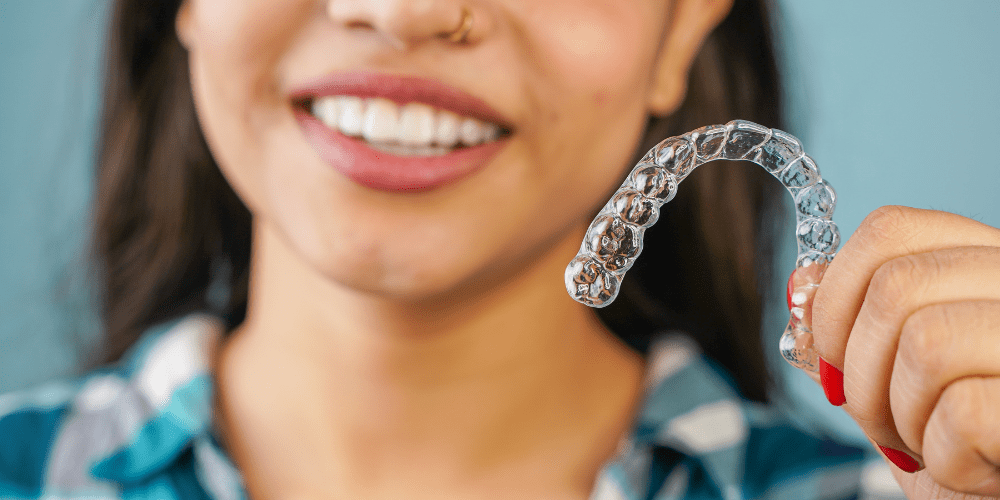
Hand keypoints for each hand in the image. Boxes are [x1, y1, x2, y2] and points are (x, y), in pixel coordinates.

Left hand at [807, 206, 999, 498]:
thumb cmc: (959, 444)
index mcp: (984, 264)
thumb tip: (801, 286)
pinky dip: (943, 458)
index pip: (890, 229)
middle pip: (895, 287)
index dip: (835, 294)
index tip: (830, 355)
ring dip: (900, 417)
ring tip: (928, 445)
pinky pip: (963, 412)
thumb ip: (853, 332)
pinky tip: (970, 469)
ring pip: (926, 343)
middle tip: (881, 422)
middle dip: (858, 372)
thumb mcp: (894, 381)